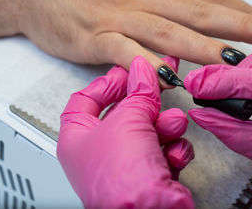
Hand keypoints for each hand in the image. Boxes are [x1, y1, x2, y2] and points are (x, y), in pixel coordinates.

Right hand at [0, 0, 251, 72]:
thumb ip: (166, 2)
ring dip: (204, 48)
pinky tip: (170, 79)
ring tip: (234, 63)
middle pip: (199, 12)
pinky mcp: (94, 37)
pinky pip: (126, 52)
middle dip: (239, 27)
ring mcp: (119, 15)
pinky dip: (149, 65)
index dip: (243, 10)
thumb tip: (200, 21)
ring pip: (169, 32)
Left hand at [57, 55, 193, 207]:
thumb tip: (142, 70)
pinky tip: (173, 154)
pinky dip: (173, 150)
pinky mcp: (150, 174)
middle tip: (160, 84)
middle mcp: (100, 152)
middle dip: (146, 102)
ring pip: (149, 130)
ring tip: (171, 124)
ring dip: (165, 126)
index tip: (127, 71)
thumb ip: (139, 91)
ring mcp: (126, 165)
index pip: (86, 100)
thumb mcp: (128, 121)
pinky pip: (164, 150)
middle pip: (124, 113)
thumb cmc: (120, 181)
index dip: (107, 82)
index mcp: (78, 138)